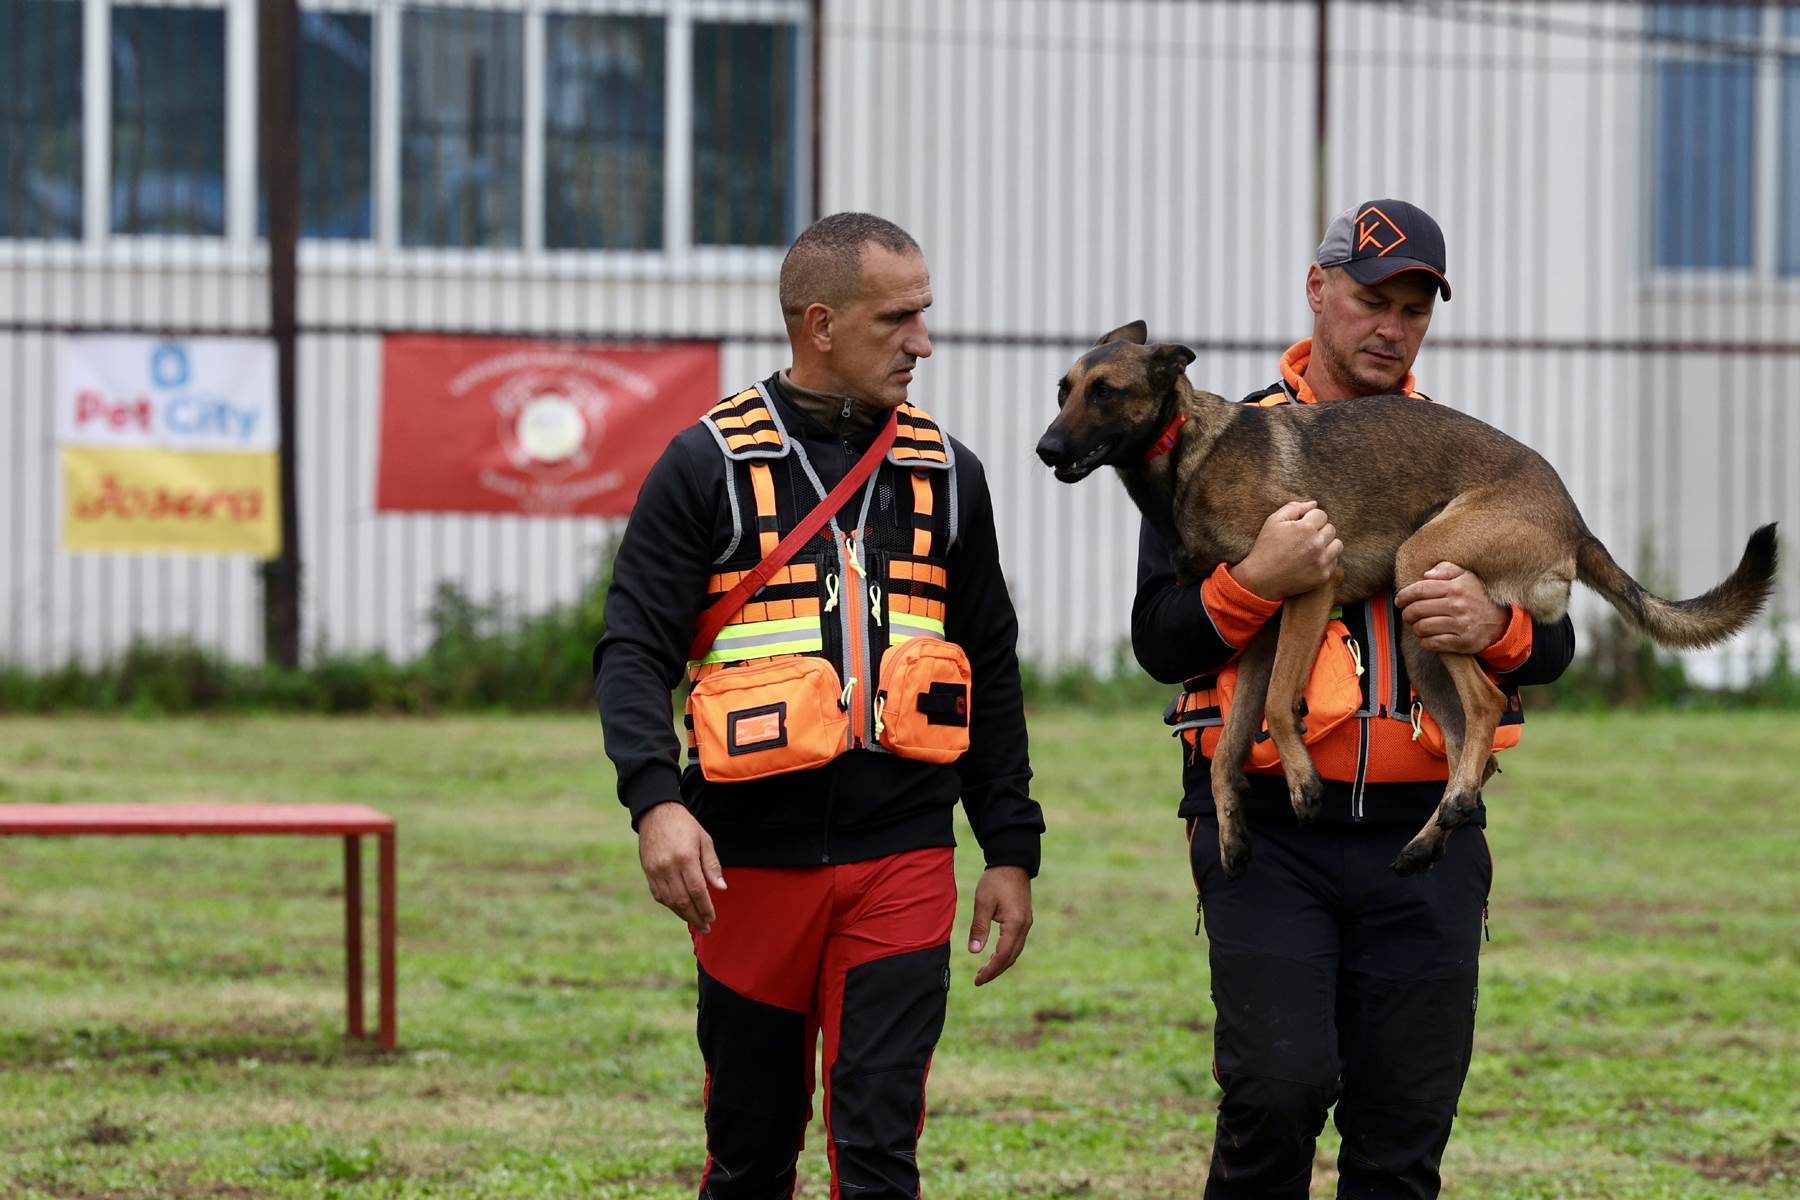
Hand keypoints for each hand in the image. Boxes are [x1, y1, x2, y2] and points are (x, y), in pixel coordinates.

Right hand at [636, 802, 726, 933]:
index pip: (697, 890)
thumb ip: (712, 865)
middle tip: (706, 928)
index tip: (712, 918)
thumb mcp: (704, 840)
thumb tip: (721, 888)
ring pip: (670, 901)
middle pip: (683, 900)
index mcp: (685, 858)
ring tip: (695, 922)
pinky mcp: (648, 871)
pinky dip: (670, 905)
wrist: (656, 813)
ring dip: (683, 914)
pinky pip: (659, 895)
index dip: (705, 907)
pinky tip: (680, 910)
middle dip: (695, 917)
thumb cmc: (685, 825)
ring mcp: (656, 870)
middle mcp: (668, 867)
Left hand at [967, 866, 1032, 985]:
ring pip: (1015, 952)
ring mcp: (1026, 923)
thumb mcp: (983, 902)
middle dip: (995, 971)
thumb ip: (979, 927)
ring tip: (983, 971)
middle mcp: (1024, 927)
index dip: (991, 970)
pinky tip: (994, 955)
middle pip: (1011, 957)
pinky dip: (1006, 953)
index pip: (1003, 955)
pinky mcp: (1024, 920)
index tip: (978, 980)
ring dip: (1001, 963)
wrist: (1013, 862)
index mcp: (1015, 923)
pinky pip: (1016, 943)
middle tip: (978, 979)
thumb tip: (973, 951)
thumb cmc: (996, 880)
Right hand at [1230, 500, 1342, 598]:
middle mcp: (1317, 544)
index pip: (1322, 515)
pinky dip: (1325, 559)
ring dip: (1327, 544)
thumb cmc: (1266, 548)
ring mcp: (1321, 561)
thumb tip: (1314, 503)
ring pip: (1337, 545)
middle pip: (1331, 529)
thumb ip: (1294, 507)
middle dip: (1319, 531)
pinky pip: (1334, 561)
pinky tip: (1311, 561)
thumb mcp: (1273, 521)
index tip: (1300, 527)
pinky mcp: (1323, 575)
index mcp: (1306, 528)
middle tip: (1304, 539)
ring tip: (1311, 548)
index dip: (1310, 519)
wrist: (1262, 579)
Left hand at [1394, 562, 1510, 653]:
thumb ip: (1446, 569)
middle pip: (1417, 610)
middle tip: (1408, 615)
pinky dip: (1425, 641)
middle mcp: (1457, 605)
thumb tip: (1426, 574)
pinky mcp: (1462, 642)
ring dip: (1416, 628)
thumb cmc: (1478, 597)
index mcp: (1456, 587)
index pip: (1420, 590)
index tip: (1399, 601)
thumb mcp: (1467, 576)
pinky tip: (1428, 637)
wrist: (1502, 622)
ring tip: (1419, 625)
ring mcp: (1460, 625)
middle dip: (1407, 614)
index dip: (1404, 595)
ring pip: (1421, 628)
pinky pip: (1432, 643)